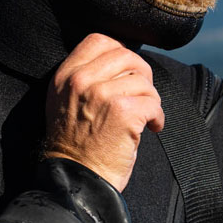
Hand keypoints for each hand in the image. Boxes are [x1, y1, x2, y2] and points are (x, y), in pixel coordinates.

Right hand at [44, 33, 164, 191]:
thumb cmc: (76, 148)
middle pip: (126, 56)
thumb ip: (85, 78)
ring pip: (143, 80)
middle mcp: (80, 80)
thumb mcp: (65, 103)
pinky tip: (150, 129)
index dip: (120, 54)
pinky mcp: (123, 111)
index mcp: (65, 75)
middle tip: (142, 97)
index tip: (127, 74)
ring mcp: (101, 94)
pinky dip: (157, 117)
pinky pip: (153, 103)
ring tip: (145, 118)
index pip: (99, 40)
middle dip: (141, 76)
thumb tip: (125, 62)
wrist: (77, 182)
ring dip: (150, 100)